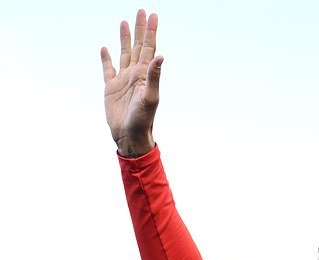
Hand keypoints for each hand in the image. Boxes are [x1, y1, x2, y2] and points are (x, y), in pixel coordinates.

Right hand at [101, 9, 161, 155]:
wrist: (130, 136)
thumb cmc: (143, 120)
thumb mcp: (150, 98)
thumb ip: (154, 77)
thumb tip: (160, 56)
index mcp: (145, 75)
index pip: (149, 48)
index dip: (151, 31)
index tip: (153, 15)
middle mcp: (135, 74)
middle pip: (138, 46)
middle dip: (140, 29)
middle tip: (142, 11)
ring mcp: (122, 80)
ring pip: (123, 53)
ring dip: (125, 38)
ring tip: (124, 22)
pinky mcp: (110, 87)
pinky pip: (107, 68)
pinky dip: (106, 58)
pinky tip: (105, 48)